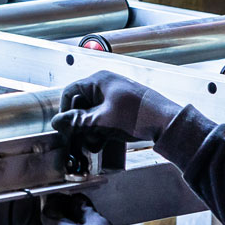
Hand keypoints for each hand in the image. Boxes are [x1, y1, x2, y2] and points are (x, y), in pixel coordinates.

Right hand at [51, 70, 182, 150]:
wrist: (168, 123)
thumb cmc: (136, 116)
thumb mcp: (102, 120)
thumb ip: (77, 121)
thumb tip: (56, 123)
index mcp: (99, 81)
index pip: (70, 92)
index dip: (64, 110)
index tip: (63, 127)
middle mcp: (105, 86)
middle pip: (81, 104)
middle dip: (79, 124)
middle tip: (77, 139)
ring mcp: (114, 97)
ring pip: (92, 114)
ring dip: (89, 130)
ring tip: (92, 144)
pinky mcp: (122, 108)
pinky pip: (104, 118)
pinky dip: (100, 130)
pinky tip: (101, 143)